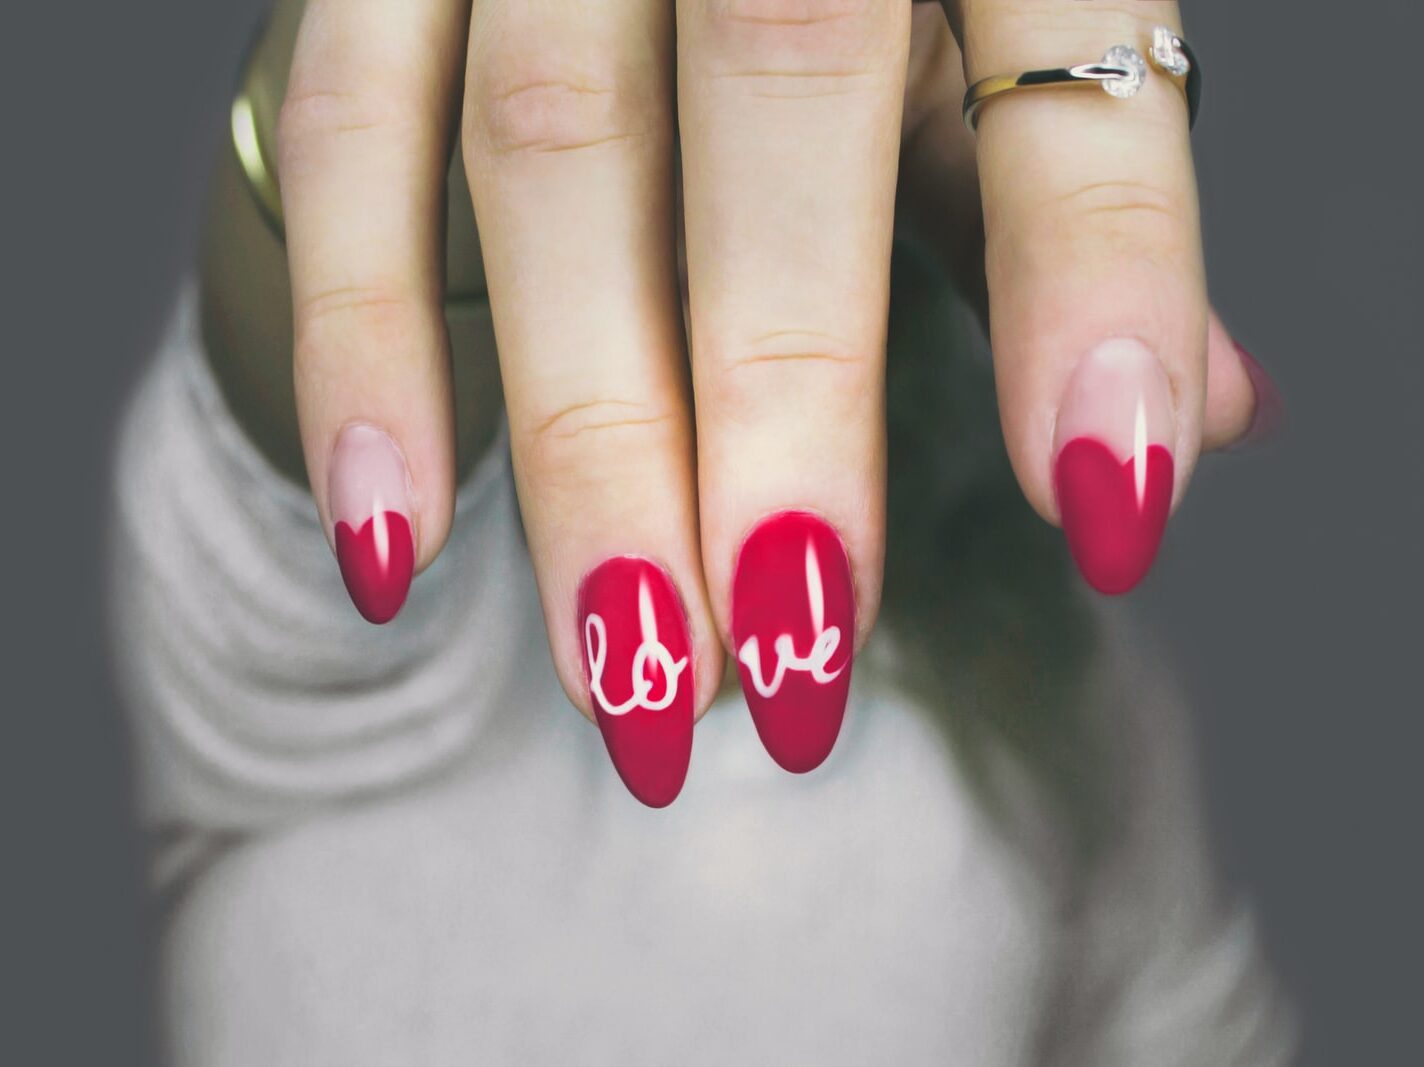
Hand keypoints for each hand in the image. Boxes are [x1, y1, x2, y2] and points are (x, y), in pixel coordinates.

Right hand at [274, 0, 1269, 804]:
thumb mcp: (987, 32)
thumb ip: (1059, 203)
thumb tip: (1208, 413)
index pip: (1062, 75)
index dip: (1098, 286)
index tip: (1110, 505)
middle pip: (779, 92)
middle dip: (783, 411)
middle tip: (793, 661)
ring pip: (547, 147)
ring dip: (584, 441)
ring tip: (632, 676)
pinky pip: (346, 131)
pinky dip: (364, 345)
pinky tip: (390, 541)